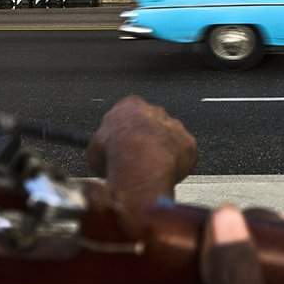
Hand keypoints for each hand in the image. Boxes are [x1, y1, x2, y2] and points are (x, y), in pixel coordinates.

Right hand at [88, 96, 196, 234]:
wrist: (142, 165)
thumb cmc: (116, 155)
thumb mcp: (94, 151)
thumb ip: (102, 149)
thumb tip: (101, 161)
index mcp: (130, 106)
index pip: (128, 113)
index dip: (125, 132)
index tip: (121, 147)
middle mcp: (156, 111)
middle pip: (152, 125)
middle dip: (147, 141)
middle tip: (139, 161)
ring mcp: (175, 126)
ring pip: (170, 140)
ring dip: (164, 153)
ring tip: (152, 172)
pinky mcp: (188, 143)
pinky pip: (184, 155)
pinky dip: (178, 166)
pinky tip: (166, 177)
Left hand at [122, 206, 283, 283]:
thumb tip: (221, 221)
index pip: (138, 267)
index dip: (165, 232)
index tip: (201, 207)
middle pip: (174, 259)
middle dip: (215, 230)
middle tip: (259, 219)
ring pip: (205, 265)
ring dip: (238, 242)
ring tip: (280, 230)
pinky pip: (228, 281)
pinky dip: (252, 261)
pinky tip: (282, 250)